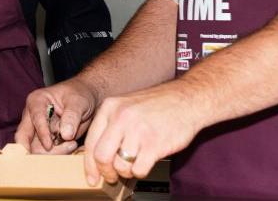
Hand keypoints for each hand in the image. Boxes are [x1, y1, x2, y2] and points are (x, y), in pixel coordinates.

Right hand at [14, 78, 98, 154]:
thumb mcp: (78, 102)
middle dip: (37, 150)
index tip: (49, 145)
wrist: (88, 99)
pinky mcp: (45, 142)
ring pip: (35, 150)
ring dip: (52, 153)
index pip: (34, 119)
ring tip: (72, 144)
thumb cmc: (80, 94)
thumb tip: (65, 134)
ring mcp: (37, 131)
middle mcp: (32, 117)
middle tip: (58, 154)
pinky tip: (71, 146)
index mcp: (36, 101)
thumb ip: (71, 116)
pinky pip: (46, 154)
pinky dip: (58, 155)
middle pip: (25, 138)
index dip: (41, 133)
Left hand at [83, 82, 201, 184]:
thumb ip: (111, 126)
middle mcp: (121, 117)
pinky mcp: (154, 144)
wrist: (188, 99)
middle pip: (101, 156)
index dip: (89, 165)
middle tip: (111, 177)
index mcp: (111, 107)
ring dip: (126, 172)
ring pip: (120, 166)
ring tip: (134, 164)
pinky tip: (146, 163)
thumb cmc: (159, 105)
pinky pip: (138, 170)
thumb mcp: (128, 105)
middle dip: (105, 172)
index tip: (91, 178)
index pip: (91, 142)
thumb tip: (98, 156)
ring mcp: (138, 131)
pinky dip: (141, 172)